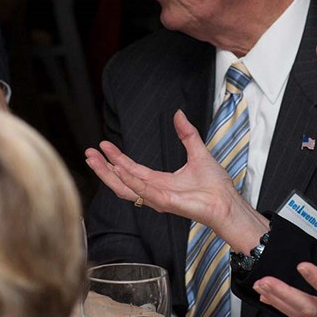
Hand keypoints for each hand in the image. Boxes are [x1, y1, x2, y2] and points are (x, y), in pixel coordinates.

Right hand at [84, 110, 268, 251]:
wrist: (227, 202)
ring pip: (126, 188)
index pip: (131, 170)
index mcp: (159, 182)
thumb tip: (179, 114)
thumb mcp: (198, 152)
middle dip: (103, 168)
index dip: (116, 158)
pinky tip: (120, 168)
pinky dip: (130, 180)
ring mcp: (158, 199)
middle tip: (89, 153)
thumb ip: (186, 134)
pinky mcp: (166, 202)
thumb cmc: (216, 185)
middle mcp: (154, 192)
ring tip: (95, 160)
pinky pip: (144, 191)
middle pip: (121, 181)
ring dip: (109, 174)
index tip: (103, 145)